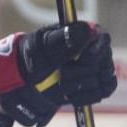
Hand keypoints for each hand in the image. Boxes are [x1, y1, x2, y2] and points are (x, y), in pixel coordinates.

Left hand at [0, 22, 117, 126]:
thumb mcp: (43, 46)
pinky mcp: (93, 86)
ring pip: (103, 80)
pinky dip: (87, 97)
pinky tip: (71, 95)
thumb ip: (65, 38)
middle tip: (62, 74)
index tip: (83, 59)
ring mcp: (94, 69)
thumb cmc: (31, 57)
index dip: (96, 51)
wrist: (23, 82)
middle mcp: (92, 50)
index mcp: (81, 34)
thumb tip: (89, 29)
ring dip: (81, 86)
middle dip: (82, 72)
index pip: (103, 39)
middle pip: (104, 63)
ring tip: (62, 86)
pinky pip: (101, 92)